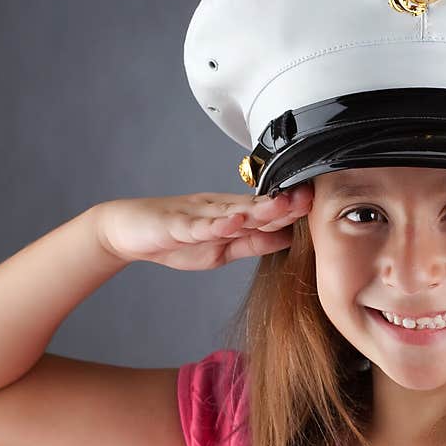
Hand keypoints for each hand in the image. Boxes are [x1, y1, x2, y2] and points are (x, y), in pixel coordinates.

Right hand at [95, 185, 312, 269]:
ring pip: (232, 212)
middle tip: (309, 195)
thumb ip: (253, 244)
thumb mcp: (221, 250)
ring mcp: (196, 215)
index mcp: (231, 217)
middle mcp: (218, 210)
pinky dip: (215, 223)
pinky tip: (232, 220)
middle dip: (283, 203)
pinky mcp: (175, 225)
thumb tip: (287, 238)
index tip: (319, 204)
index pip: (267, 215)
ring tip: (281, 205)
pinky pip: (198, 225)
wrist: (126, 232)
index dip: (291, 210)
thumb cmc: (174, 239)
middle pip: (255, 207)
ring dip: (258, 209)